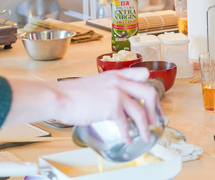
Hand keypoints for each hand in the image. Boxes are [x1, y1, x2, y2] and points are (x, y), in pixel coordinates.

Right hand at [6, 68, 160, 143]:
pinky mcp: (111, 107)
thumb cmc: (72, 93)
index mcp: (116, 74)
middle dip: (155, 109)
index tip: (152, 101)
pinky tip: (127, 139)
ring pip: (141, 111)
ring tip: (146, 136)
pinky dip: (128, 134)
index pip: (143, 74)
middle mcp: (120, 81)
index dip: (150, 87)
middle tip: (155, 120)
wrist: (58, 97)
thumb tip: (119, 105)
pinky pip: (126, 124)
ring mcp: (117, 93)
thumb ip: (110, 89)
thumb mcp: (97, 83)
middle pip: (149, 92)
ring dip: (145, 127)